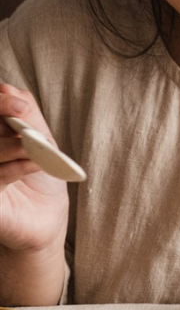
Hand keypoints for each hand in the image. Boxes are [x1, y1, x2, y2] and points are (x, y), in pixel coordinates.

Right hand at [0, 85, 68, 253]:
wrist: (44, 220)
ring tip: (38, 151)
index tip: (19, 104)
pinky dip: (16, 167)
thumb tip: (8, 88)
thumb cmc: (39, 177)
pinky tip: (35, 164)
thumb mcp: (39, 139)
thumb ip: (25, 114)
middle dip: (4, 119)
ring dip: (16, 146)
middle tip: (25, 123)